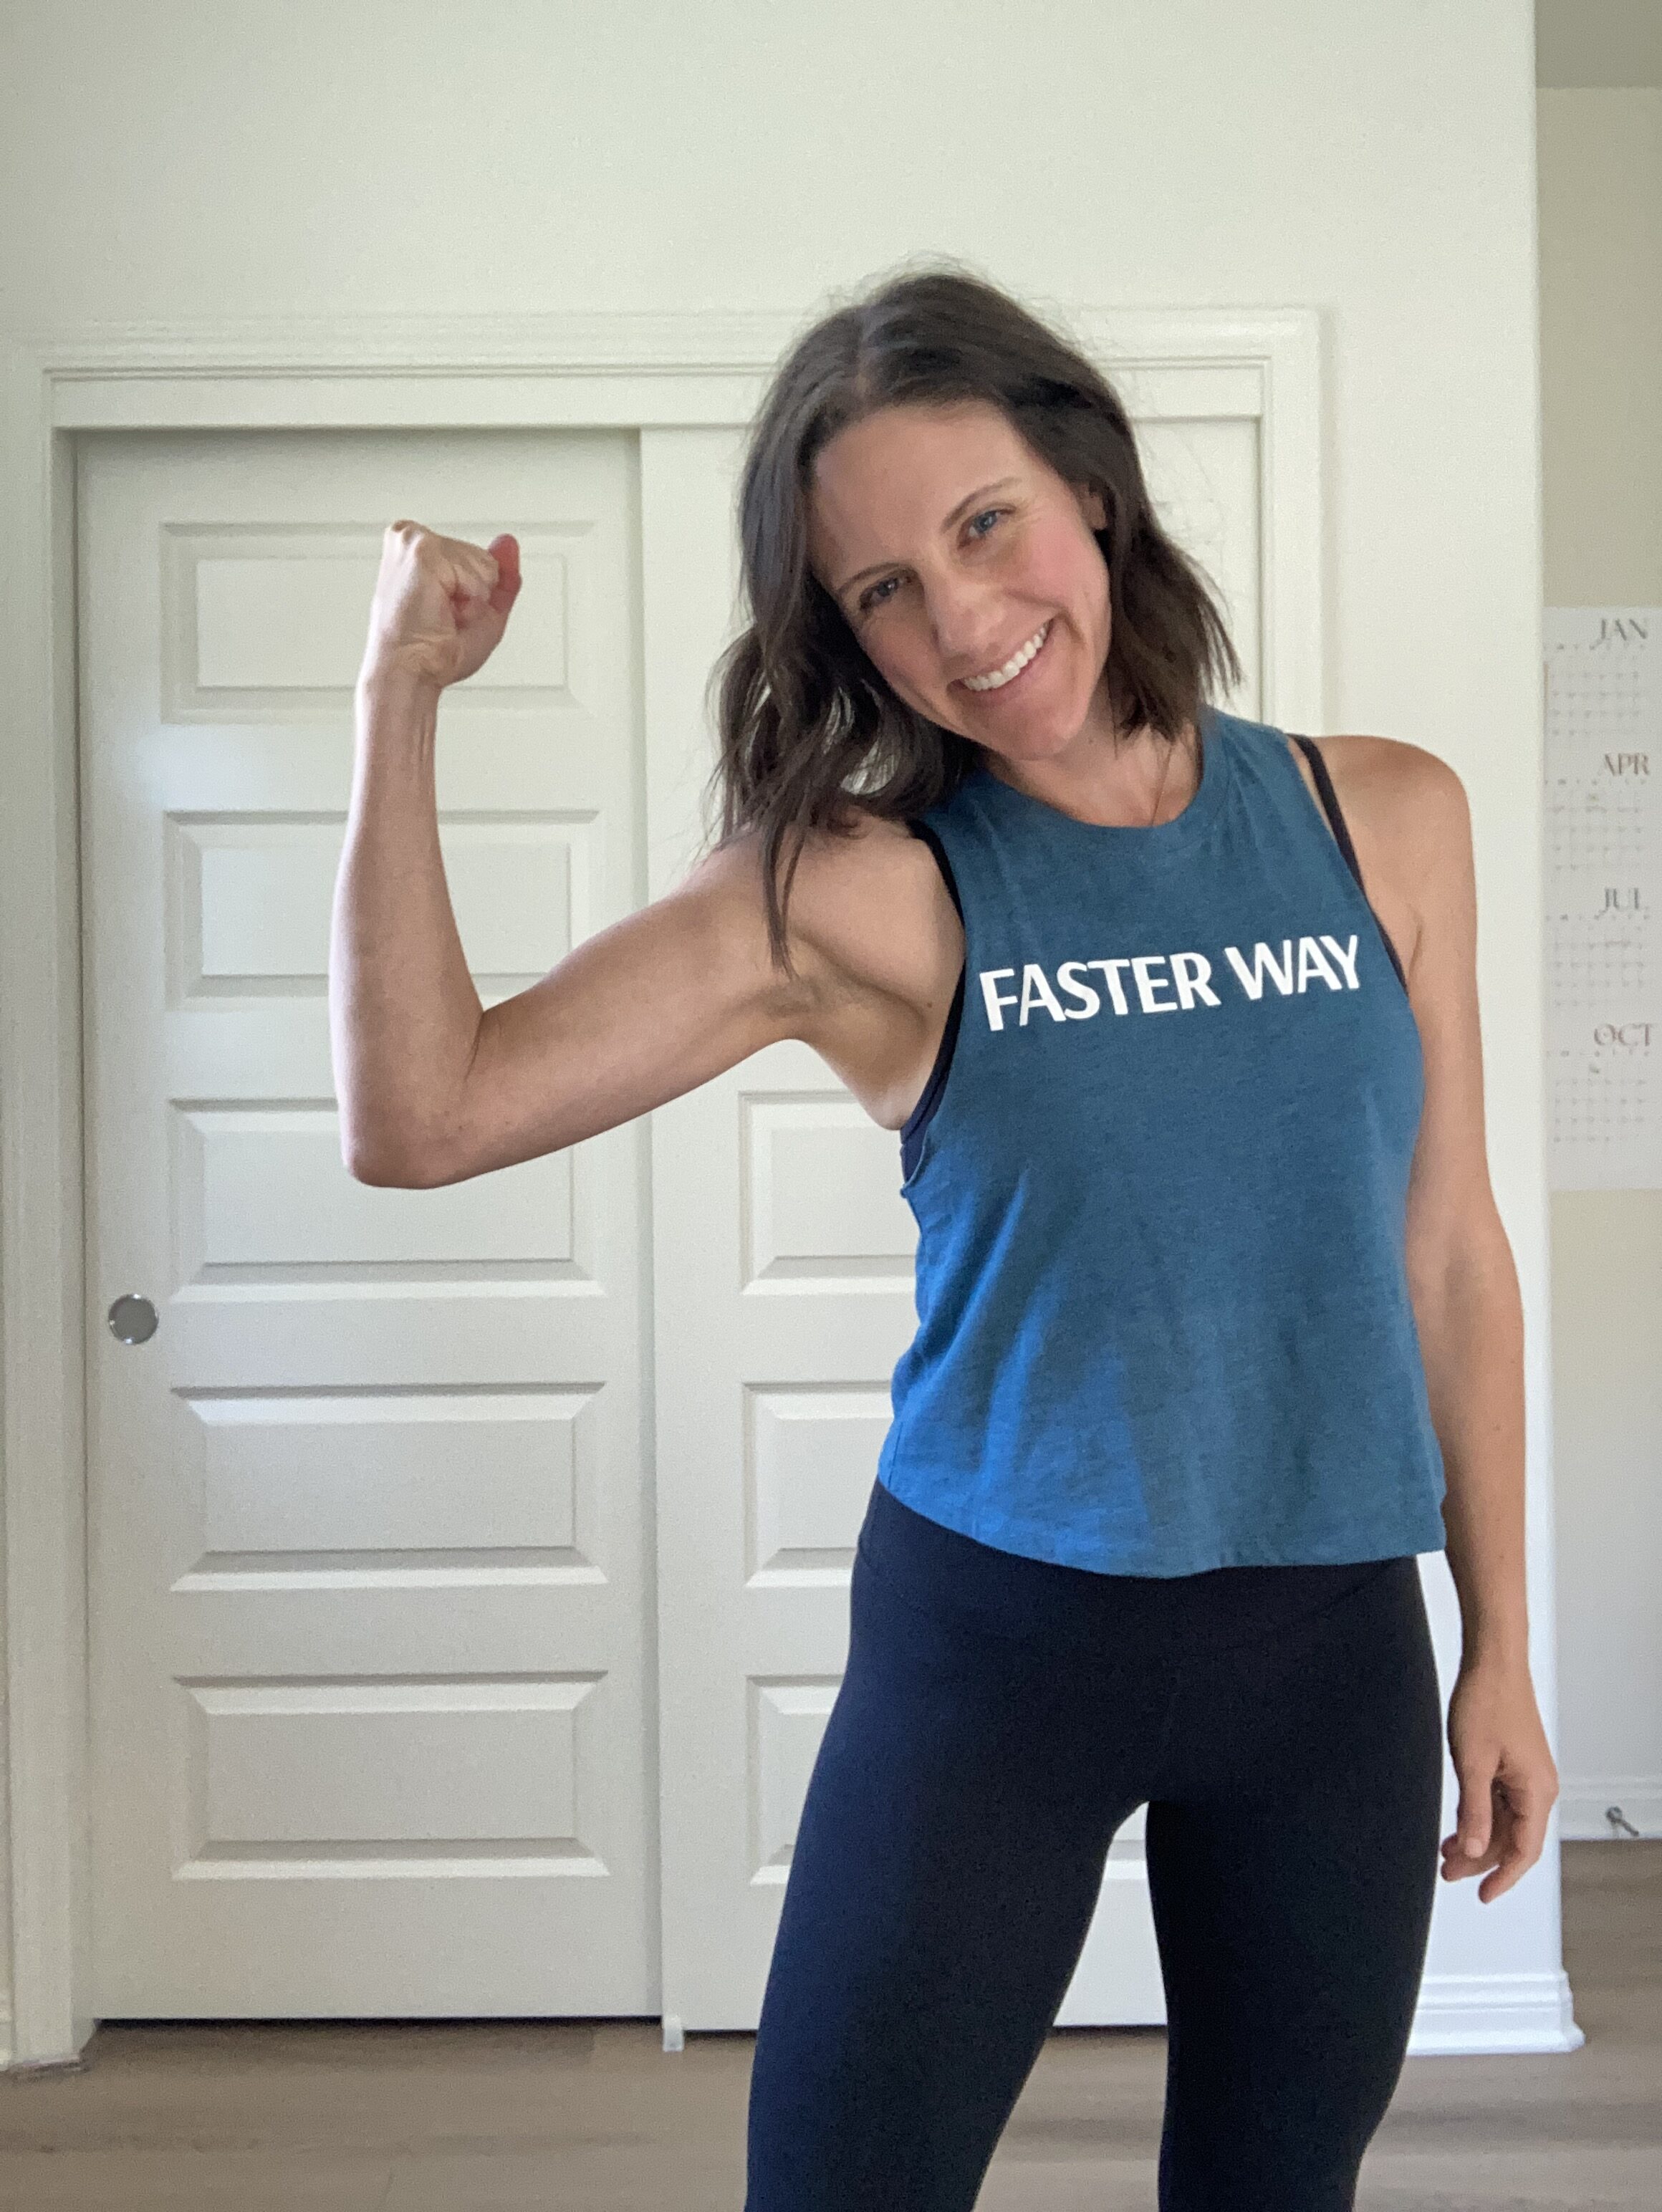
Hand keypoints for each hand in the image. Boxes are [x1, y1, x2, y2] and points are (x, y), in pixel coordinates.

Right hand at [359, 522, 522, 692]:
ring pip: (484, 562)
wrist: (409, 672)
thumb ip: (499, 575)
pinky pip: (479, 570)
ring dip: (473, 597)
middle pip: (482, 556)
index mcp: (415, 547)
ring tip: (442, 614)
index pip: (475, 556)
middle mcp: (410, 537)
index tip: (445, 612)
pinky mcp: (423, 551)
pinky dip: (472, 597)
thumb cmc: (431, 653)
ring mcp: (414, 540)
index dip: (475, 592)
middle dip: (475, 593)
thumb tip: (508, 543)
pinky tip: (442, 609)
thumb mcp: (481, 609)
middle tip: (444, 617)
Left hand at [1439, 1655, 1557, 1901]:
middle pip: (1512, 1839)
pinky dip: (1478, 1815)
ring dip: (1476, 1838)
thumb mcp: (1473, 1763)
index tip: (1482, 1896)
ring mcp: (1525, 1775)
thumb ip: (1474, 1811)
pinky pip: (1498, 1801)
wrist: (1492, 1662)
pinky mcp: (1512, 1764)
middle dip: (1480, 1859)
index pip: (1523, 1850)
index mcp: (1536, 1791)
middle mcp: (1537, 1787)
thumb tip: (1476, 1851)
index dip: (1502, 1877)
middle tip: (1446, 1872)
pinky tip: (1456, 1825)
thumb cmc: (1486, 1702)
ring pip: (1503, 1821)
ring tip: (1445, 1853)